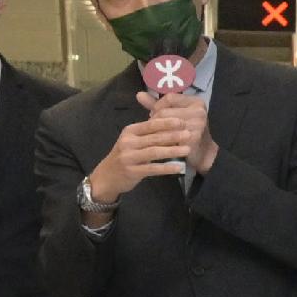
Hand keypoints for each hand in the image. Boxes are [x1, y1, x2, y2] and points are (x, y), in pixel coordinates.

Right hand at [90, 104, 205, 203]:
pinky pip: (152, 169)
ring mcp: (129, 157)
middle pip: (154, 137)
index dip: (167, 122)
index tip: (182, 121)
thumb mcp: (133, 140)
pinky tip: (179, 167)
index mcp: (130, 131)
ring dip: (172, 150)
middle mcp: (128, 142)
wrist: (107, 177)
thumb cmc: (126, 155)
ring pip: (154, 152)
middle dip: (173, 135)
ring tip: (187, 149)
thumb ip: (148, 132)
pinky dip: (166, 168)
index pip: (150, 124)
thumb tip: (171, 120)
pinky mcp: (132, 172)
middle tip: (190, 134)